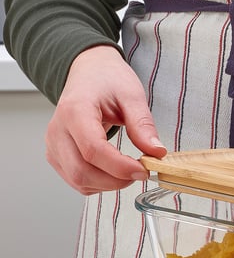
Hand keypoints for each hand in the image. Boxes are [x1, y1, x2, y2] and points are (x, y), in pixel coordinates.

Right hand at [45, 45, 166, 194]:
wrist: (89, 73)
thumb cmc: (107, 80)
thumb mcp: (131, 95)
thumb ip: (143, 125)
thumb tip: (156, 152)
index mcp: (75, 111)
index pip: (93, 149)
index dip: (120, 166)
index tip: (144, 169)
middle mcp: (58, 130)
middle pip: (82, 171)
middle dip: (116, 180)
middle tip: (141, 172)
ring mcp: (54, 145)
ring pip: (78, 180)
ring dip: (109, 184)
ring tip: (129, 169)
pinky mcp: (57, 156)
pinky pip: (76, 181)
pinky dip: (98, 184)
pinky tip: (113, 171)